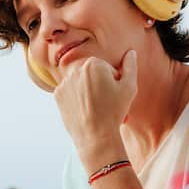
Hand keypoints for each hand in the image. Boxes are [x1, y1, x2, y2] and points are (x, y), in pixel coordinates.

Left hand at [53, 49, 137, 164]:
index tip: (114, 94)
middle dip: (100, 84)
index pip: (106, 68)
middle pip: (92, 74)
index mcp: (94, 63)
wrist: (95, 136)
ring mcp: (64, 82)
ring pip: (80, 83)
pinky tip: (84, 110)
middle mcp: (76, 69)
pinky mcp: (57, 95)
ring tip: (96, 108)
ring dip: (88, 91)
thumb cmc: (114, 111)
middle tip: (106, 102)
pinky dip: (76, 99)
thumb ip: (130, 66)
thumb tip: (131, 52)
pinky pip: (70, 93)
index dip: (113, 82)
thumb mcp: (129, 87)